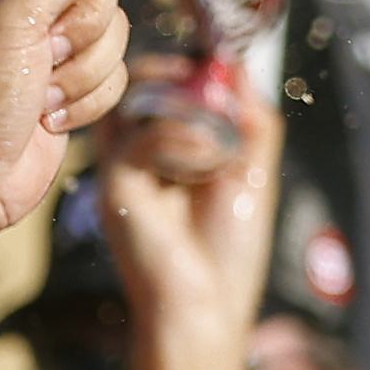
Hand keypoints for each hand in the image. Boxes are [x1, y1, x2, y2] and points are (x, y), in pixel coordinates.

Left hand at [0, 0, 132, 272]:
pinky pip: (114, 69)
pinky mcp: (64, 77)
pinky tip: (46, 116)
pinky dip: (87, 98)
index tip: (43, 12)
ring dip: (83, 70)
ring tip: (38, 93)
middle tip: (40, 58)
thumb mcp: (17, 20)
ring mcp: (40, 40)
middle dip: (79, 30)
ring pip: (112, 28)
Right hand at [95, 54, 286, 362]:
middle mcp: (140, 154)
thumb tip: (239, 69)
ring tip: (216, 139)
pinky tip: (206, 164)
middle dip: (174, 71)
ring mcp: (124, 169)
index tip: (220, 66)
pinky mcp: (116, 186)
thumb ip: (251, 122)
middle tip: (206, 81)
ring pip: (133, 101)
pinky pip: (139, 137)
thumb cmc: (229, 250)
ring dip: (182, 105)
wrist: (206, 303)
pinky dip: (180, 138)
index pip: (162, 85)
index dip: (187, 66)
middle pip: (136, 83)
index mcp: (170, 149)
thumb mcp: (253, 173)